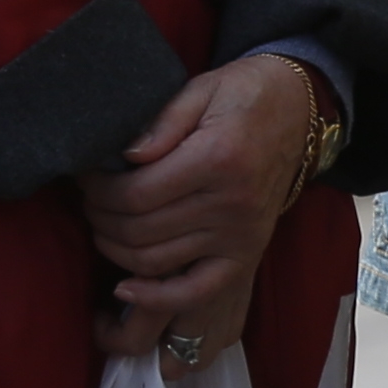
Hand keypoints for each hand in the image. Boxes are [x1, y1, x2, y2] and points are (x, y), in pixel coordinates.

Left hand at [77, 54, 320, 361]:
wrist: (301, 109)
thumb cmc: (245, 95)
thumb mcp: (202, 89)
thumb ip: (161, 122)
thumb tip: (123, 157)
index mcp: (219, 159)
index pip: (134, 194)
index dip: (96, 190)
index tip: (85, 176)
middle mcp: (233, 204)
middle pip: (138, 230)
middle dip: (99, 215)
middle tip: (90, 196)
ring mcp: (242, 233)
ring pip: (153, 260)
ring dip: (114, 246)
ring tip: (105, 221)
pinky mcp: (247, 251)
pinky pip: (195, 290)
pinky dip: (157, 298)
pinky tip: (126, 289)